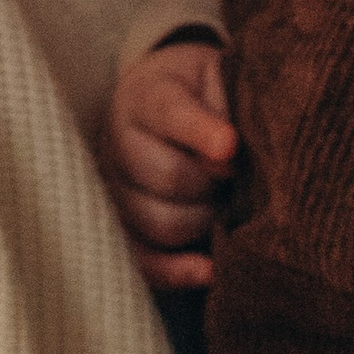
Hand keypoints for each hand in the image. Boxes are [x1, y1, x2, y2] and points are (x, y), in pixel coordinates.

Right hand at [101, 38, 236, 290]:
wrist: (183, 105)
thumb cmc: (213, 96)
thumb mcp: (224, 82)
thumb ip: (225, 110)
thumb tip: (226, 155)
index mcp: (146, 96)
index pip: (169, 113)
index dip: (201, 132)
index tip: (231, 146)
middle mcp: (118, 142)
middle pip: (167, 177)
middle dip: (213, 184)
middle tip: (238, 178)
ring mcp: (114, 189)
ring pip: (160, 223)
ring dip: (204, 220)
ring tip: (226, 204)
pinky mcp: (121, 229)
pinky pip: (142, 260)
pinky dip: (176, 271)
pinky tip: (209, 269)